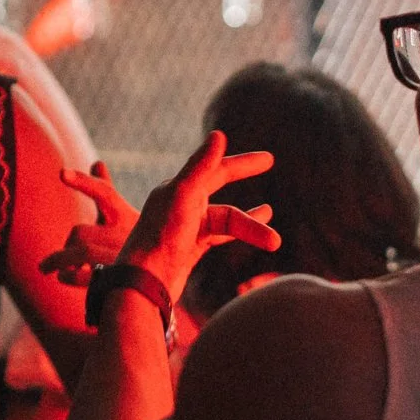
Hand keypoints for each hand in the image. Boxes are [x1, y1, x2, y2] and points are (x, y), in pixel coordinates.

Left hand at [40, 161, 139, 286]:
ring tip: (49, 268)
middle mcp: (125, 235)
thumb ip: (106, 192)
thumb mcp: (127, 216)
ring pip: (80, 252)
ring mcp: (121, 257)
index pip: (105, 194)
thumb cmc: (142, 245)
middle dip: (67, 243)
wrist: (163, 280)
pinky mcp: (117, 280)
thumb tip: (97, 162)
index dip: (84, 183)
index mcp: (126, 217)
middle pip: (80, 232)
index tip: (61, 173)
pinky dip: (67, 276)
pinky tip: (63, 277)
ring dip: (59, 260)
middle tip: (58, 257)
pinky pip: (82, 276)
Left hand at [105, 131, 280, 303]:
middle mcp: (180, 204)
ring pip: (227, 220)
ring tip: (274, 241)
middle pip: (220, 186)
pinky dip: (240, 234)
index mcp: (176, 188)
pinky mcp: (191, 249)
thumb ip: (201, 167)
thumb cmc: (160, 238)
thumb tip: (219, 135)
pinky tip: (259, 235)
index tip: (269, 160)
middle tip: (270, 162)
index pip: (214, 168)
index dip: (242, 163)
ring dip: (252, 227)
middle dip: (243, 172)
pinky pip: (221, 236)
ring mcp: (187, 228)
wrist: (145, 284)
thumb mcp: (182, 197)